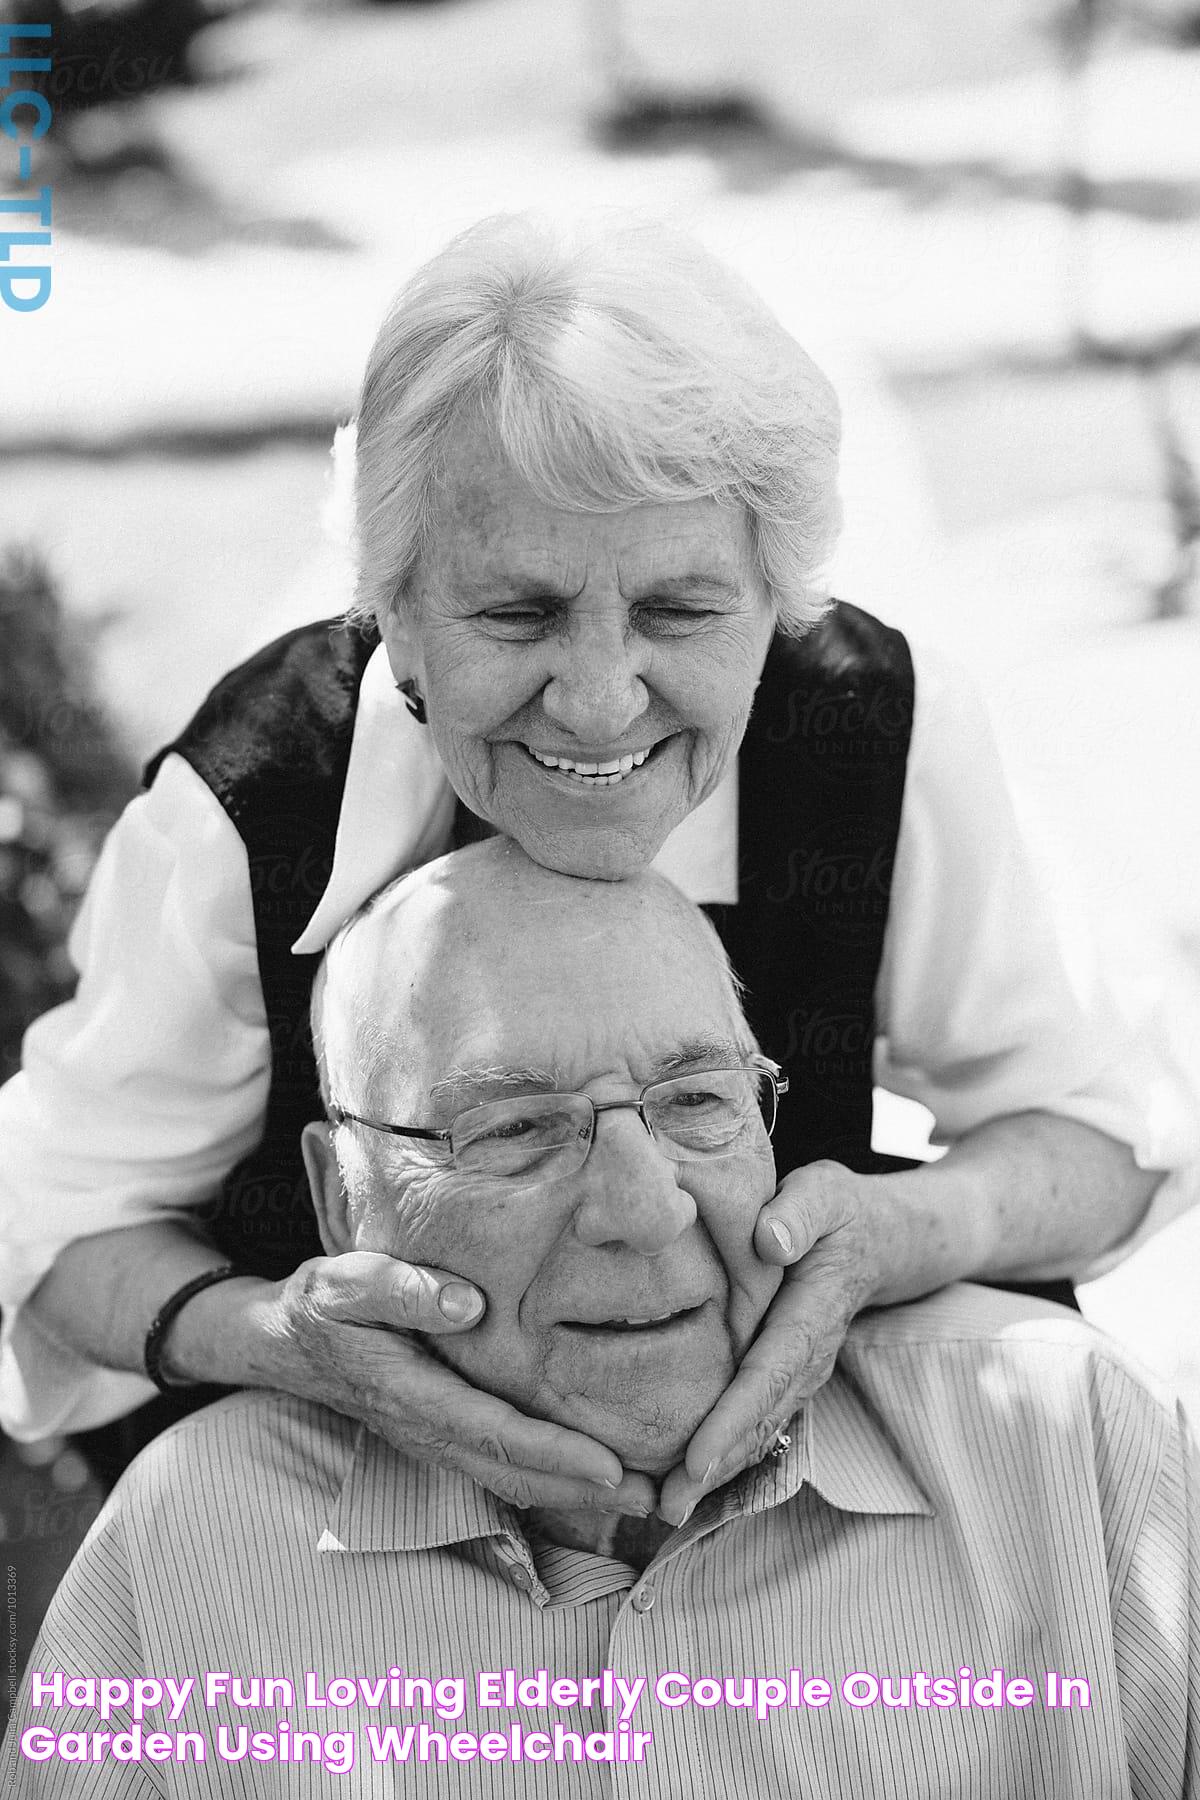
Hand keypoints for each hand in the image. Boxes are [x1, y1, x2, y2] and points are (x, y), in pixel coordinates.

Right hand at [247, 1252, 656, 1516]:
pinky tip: (591, 1478)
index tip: (609, 1466)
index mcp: (410, 1393)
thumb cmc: (322, 1303)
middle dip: (584, 1490)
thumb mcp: (347, 1281)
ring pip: (511, 1479)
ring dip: (575, 1492)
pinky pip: (502, 1467)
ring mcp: (434, 1439)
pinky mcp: (442, 1433)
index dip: (553, 1454)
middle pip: (514, 1472)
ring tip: (641, 1496)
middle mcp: (427, 1429)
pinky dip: (550, 1478)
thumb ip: (403, 1289)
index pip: (494, 1433)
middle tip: (653, 1498)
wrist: (283, 1341)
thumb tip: (470, 1305)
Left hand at [658, 1160, 885, 1525]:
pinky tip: (689, 1479)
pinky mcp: (788, 1377)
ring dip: (718, 1471)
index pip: (768, 1373)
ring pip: (760, 1430)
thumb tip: (769, 1241)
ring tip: (667, 1507)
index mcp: (812, 1313)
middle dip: (716, 1466)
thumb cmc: (839, 1211)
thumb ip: (799, 1211)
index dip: (733, 1418)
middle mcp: (810, 1356)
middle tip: (667, 1506)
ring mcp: (802, 1373)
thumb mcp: (824, 1192)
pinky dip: (727, 1454)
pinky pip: (759, 1420)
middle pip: (760, 1418)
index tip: (697, 1458)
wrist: (881, 1239)